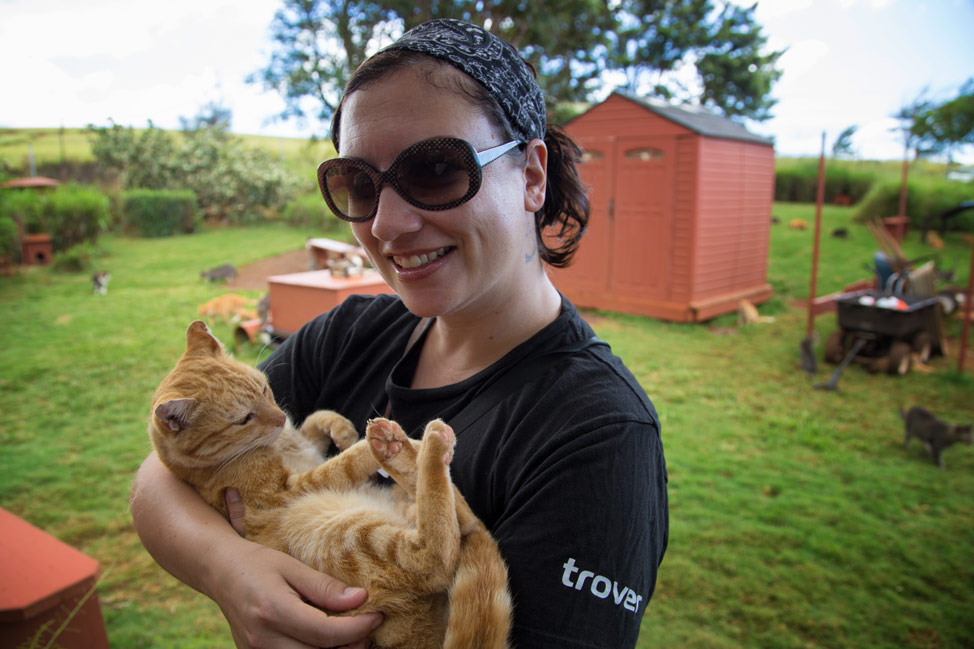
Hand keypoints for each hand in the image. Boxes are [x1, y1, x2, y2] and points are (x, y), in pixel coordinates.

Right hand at [210, 542, 381, 648]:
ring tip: (351, 636)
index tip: (376, 616)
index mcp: (273, 611)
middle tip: (367, 628)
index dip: (358, 628)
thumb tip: (360, 599)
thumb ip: (324, 587)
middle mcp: (262, 639)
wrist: (220, 573)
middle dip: (351, 645)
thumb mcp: (292, 567)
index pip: (326, 633)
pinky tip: (328, 640)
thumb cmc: (258, 564)